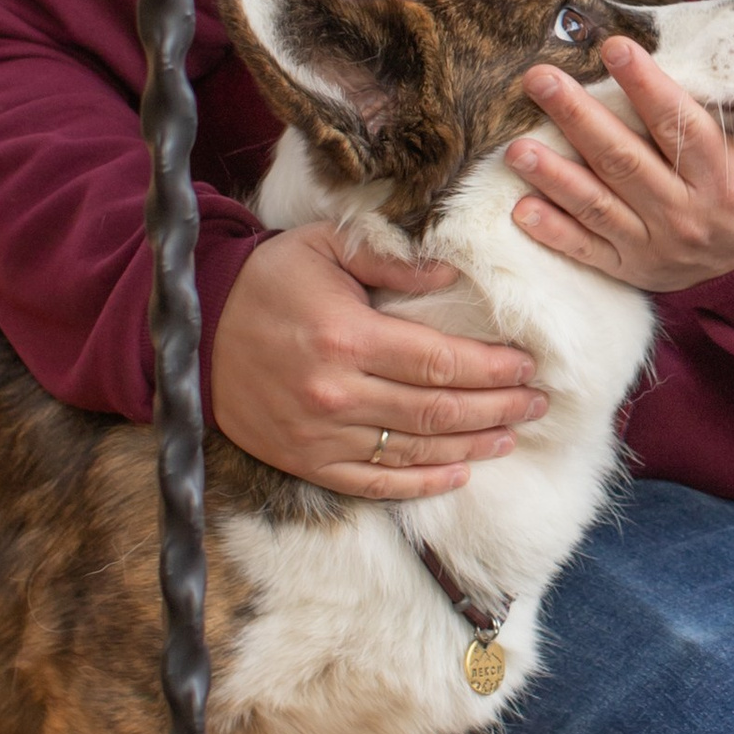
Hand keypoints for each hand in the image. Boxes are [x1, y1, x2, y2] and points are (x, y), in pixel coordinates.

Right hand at [211, 224, 546, 494]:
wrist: (197, 330)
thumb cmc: (267, 282)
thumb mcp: (324, 249)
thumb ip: (390, 260)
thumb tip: (451, 275)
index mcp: (347, 338)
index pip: (441, 362)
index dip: (492, 369)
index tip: (526, 366)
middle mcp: (338, 394)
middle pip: (439, 412)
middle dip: (498, 408)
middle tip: (537, 403)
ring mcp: (322, 437)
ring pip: (416, 452)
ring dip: (473, 446)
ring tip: (511, 434)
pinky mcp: (307, 463)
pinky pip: (376, 484)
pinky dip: (423, 483)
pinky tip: (460, 474)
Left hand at [507, 39, 733, 290]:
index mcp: (722, 177)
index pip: (679, 125)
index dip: (645, 86)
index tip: (614, 47)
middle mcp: (683, 211)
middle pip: (624, 159)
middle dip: (578, 117)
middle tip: (540, 79)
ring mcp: (652, 243)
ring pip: (598, 205)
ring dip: (554, 175)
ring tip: (516, 147)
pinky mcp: (629, 267)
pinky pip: (587, 251)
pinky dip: (554, 233)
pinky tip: (522, 209)